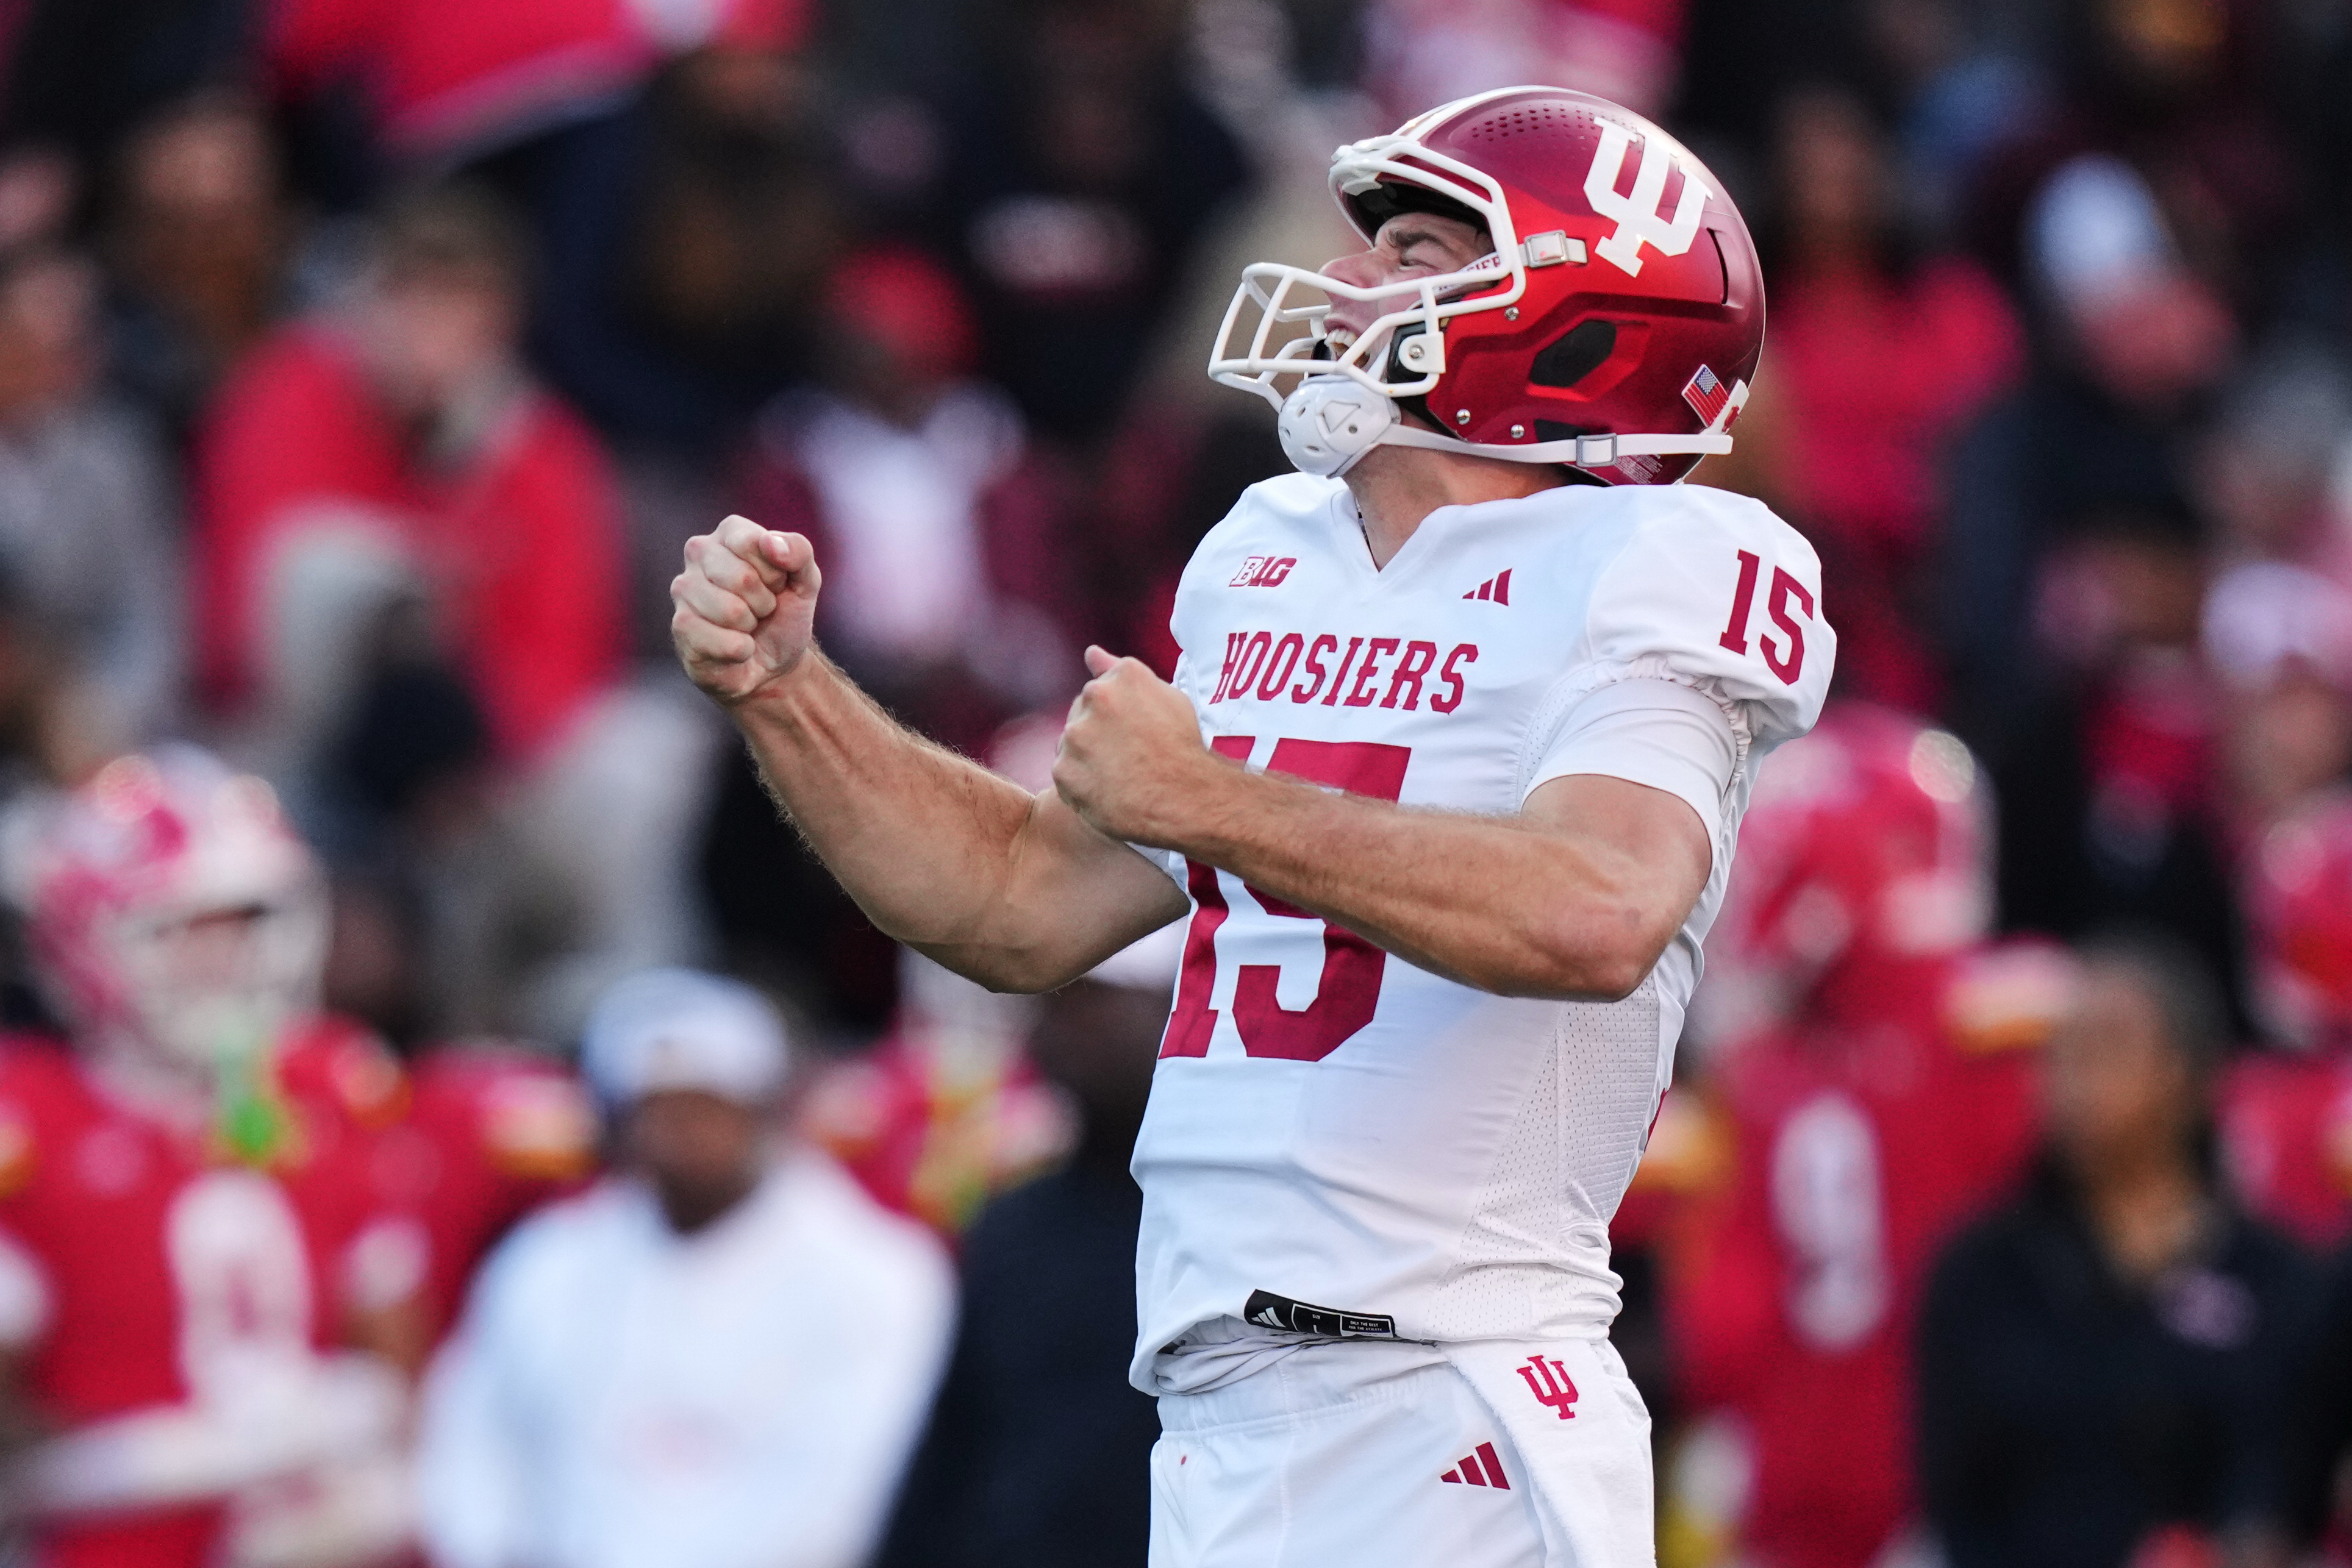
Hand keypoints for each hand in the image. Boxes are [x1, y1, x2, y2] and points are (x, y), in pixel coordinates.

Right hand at [670, 515, 819, 704]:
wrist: (774, 661)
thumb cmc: (784, 612)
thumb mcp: (806, 580)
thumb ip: (800, 552)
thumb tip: (771, 543)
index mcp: (730, 532)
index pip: (753, 543)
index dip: (776, 573)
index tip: (777, 584)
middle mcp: (699, 552)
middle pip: (742, 579)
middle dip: (764, 602)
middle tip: (762, 609)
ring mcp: (684, 588)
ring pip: (730, 611)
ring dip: (750, 626)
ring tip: (747, 625)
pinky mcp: (680, 625)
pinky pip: (723, 641)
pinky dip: (741, 650)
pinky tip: (735, 647)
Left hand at [1054, 647, 1217, 844]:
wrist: (1187, 800)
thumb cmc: (1183, 749)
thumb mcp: (1169, 698)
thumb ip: (1121, 672)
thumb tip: (1090, 653)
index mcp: (1124, 676)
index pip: (1102, 687)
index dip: (1117, 714)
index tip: (1132, 733)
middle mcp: (1095, 697)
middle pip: (1083, 712)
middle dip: (1098, 732)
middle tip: (1128, 756)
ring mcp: (1076, 735)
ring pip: (1071, 743)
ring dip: (1087, 756)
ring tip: (1120, 776)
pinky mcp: (1064, 770)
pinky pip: (1065, 774)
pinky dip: (1081, 784)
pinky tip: (1108, 792)